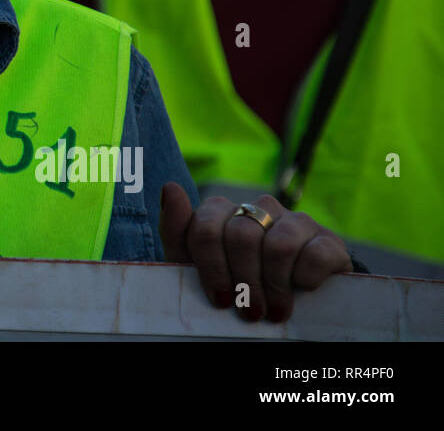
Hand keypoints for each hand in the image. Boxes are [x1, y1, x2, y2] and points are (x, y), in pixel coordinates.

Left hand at [159, 181, 352, 322]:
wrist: (287, 307)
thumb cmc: (233, 286)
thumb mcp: (196, 268)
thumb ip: (177, 231)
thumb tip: (171, 187)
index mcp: (223, 211)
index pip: (206, 228)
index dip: (212, 269)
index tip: (220, 300)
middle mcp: (259, 208)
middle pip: (241, 237)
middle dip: (244, 282)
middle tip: (249, 312)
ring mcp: (295, 220)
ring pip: (278, 244)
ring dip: (274, 286)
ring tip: (275, 311)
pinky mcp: (328, 239)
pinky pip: (315, 253)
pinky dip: (305, 279)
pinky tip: (302, 291)